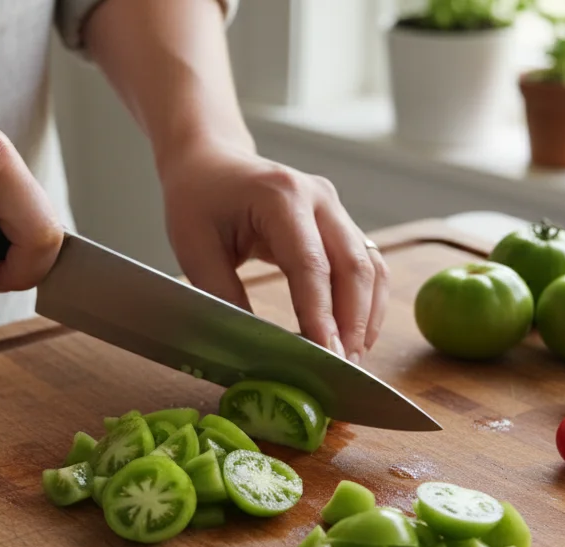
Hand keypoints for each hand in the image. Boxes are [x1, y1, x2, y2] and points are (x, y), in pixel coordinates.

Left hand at [157, 142, 387, 362]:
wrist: (210, 161)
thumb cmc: (197, 200)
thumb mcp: (195, 249)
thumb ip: (224, 296)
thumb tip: (256, 346)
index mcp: (280, 196)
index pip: (311, 265)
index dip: (321, 315)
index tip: (327, 356)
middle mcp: (318, 198)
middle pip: (353, 267)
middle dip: (352, 323)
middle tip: (342, 368)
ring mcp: (335, 208)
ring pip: (369, 267)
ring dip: (366, 316)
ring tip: (351, 358)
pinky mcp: (340, 222)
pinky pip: (367, 264)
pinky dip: (367, 302)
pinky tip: (356, 333)